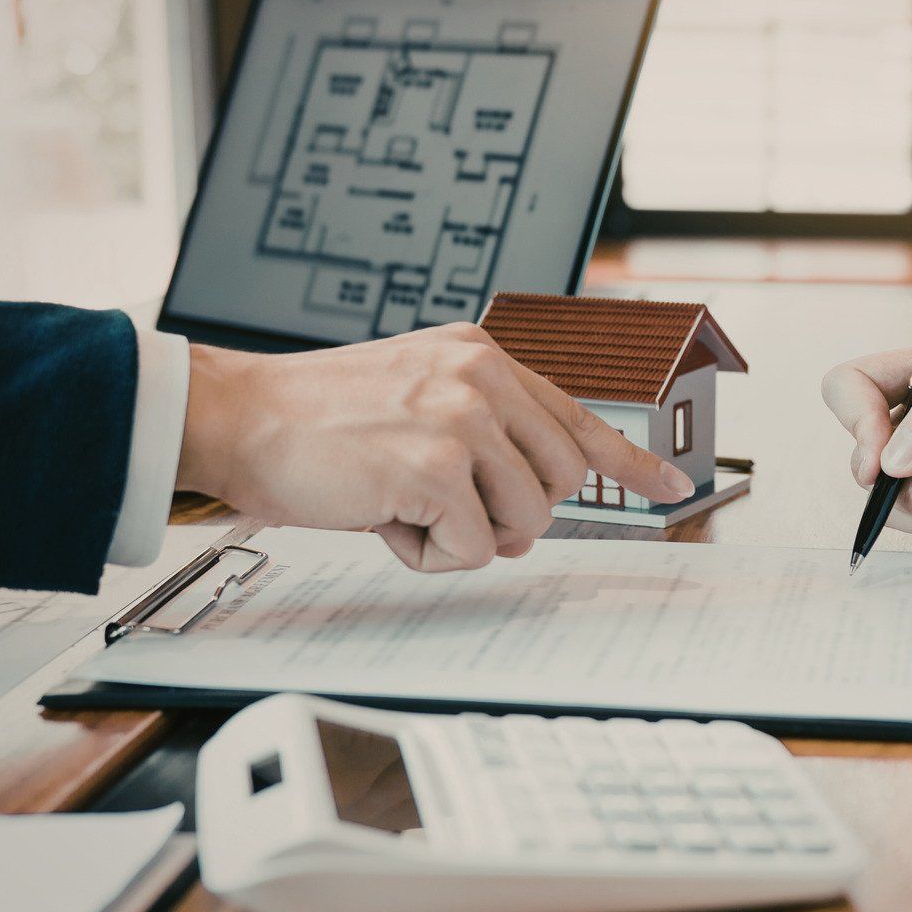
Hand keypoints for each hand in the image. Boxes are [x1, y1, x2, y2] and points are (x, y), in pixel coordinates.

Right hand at [177, 323, 694, 571]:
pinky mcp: (435, 467)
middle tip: (449, 508)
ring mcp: (461, 418)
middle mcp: (481, 377)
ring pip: (526, 522)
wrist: (240, 416)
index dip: (630, 460)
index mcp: (481, 358)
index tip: (672, 485)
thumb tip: (531, 513)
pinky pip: (474, 549)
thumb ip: (484, 435)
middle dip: (516, 515)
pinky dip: (429, 553)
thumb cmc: (321, 421)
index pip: (579, 416)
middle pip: (563, 482)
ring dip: (467, 535)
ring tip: (405, 504)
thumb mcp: (417, 398)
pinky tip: (384, 518)